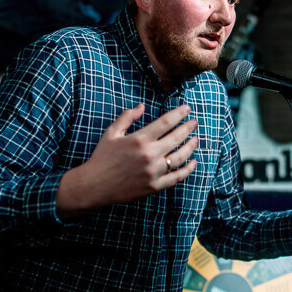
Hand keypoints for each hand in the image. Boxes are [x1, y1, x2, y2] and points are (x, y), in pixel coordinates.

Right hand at [57, 103, 198, 217]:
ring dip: (190, 147)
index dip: (179, 114)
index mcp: (140, 139)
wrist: (94, 185)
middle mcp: (150, 155)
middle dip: (188, 128)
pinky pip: (177, 177)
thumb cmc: (102, 157)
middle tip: (194, 123)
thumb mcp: (111, 133)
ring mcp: (154, 172)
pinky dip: (187, 170)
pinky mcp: (155, 186)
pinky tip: (193, 162)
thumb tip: (142, 106)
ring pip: (180, 157)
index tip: (187, 109)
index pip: (166, 122)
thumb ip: (127, 117)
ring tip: (196, 140)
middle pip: (176, 138)